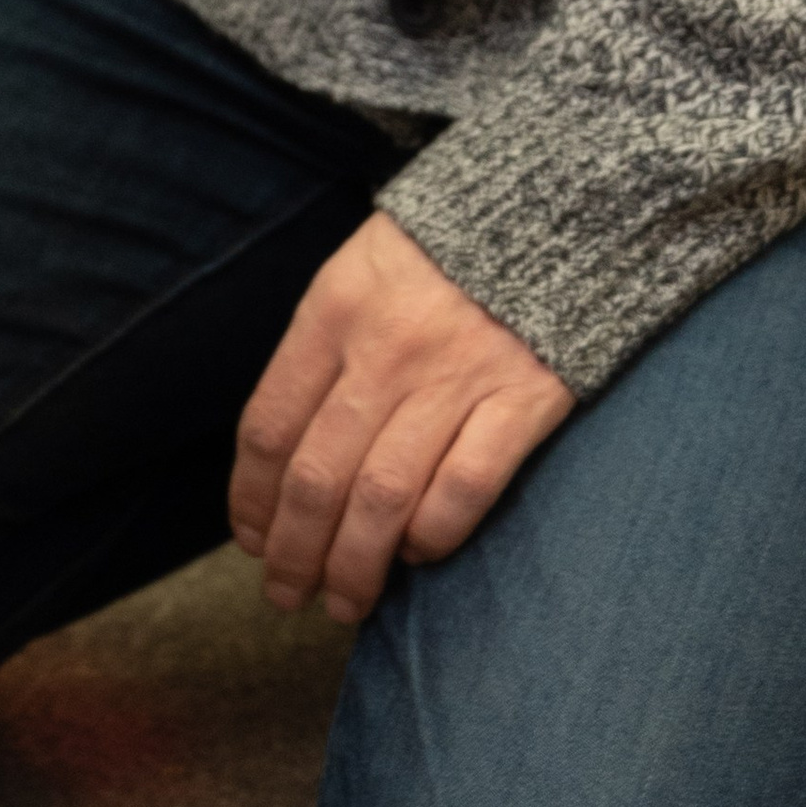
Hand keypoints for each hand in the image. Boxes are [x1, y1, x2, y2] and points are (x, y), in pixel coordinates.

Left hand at [231, 214, 575, 625]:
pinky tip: (417, 554)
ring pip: (383, 498)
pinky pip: (465, 488)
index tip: (250, 541)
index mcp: (333, 310)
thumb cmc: (441, 250)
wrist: (555, 205)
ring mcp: (457, 377)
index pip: (270, 426)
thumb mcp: (357, 272)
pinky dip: (434, 533)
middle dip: (293, 551)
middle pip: (318, 477)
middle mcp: (386, 349)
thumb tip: (279, 460)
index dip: (252, 498)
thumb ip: (319, 353)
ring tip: (344, 601)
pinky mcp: (526, 399)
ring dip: (355, 564)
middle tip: (286, 594)